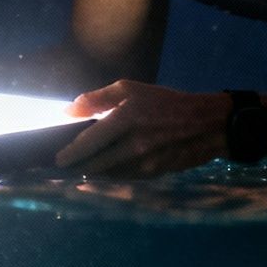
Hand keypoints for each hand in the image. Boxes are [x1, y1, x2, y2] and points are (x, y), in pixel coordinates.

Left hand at [57, 81, 225, 175]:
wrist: (208, 124)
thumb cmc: (166, 103)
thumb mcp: (132, 89)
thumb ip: (97, 99)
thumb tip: (67, 111)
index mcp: (126, 117)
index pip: (89, 141)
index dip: (70, 153)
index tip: (57, 159)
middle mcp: (134, 143)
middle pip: (95, 164)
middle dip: (78, 167)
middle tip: (66, 166)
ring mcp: (145, 162)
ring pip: (108, 174)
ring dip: (94, 172)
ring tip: (84, 167)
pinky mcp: (154, 174)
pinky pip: (124, 178)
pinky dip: (113, 174)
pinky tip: (108, 169)